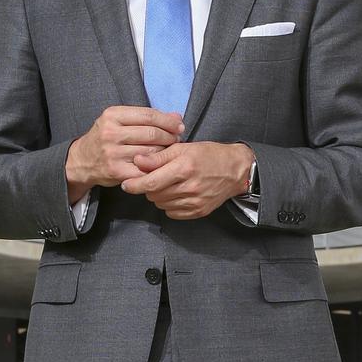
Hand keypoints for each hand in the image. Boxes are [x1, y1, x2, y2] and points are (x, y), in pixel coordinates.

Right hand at [65, 106, 183, 202]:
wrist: (82, 160)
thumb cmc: (106, 137)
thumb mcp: (119, 120)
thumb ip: (146, 117)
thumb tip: (176, 116)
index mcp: (112, 115)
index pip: (148, 115)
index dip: (168, 121)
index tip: (179, 126)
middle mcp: (111, 133)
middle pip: (151, 133)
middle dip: (169, 136)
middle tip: (176, 139)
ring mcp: (113, 153)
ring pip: (151, 151)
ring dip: (165, 152)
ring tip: (169, 151)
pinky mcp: (116, 171)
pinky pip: (145, 169)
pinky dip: (156, 167)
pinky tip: (160, 165)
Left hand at [121, 142, 253, 218]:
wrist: (235, 170)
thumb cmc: (208, 155)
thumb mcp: (183, 148)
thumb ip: (159, 156)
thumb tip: (137, 161)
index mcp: (183, 168)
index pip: (150, 183)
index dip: (134, 184)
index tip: (126, 183)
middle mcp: (189, 187)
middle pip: (154, 195)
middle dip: (148, 187)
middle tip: (153, 177)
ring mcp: (194, 202)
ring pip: (161, 204)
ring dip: (158, 195)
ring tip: (167, 183)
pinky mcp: (198, 212)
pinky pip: (172, 213)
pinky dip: (169, 204)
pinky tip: (176, 193)